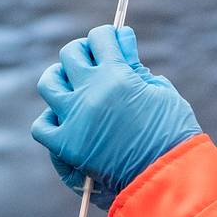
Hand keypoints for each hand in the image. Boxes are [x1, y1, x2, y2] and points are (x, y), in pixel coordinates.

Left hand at [29, 24, 202, 207]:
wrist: (168, 180)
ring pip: (49, 83)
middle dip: (84, 52)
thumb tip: (122, 45)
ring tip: (71, 85)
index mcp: (117, 75)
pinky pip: (42, 125)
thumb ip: (137, 69)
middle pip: (70, 54)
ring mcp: (74, 118)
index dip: (109, 36)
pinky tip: (64, 120)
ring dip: (59, 78)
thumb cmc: (173, 136)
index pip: (101, 37)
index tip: (115, 41)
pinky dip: (50, 120)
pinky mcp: (67, 146)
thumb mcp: (162, 94)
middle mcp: (90, 91)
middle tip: (95, 61)